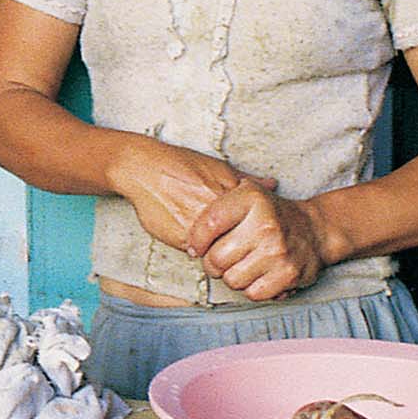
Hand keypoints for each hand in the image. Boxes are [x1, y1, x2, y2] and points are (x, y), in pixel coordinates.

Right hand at [110, 136, 271, 252]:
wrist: (144, 169)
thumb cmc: (179, 164)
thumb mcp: (217, 166)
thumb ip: (246, 179)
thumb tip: (273, 184)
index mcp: (233, 193)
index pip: (257, 224)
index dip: (254, 232)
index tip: (250, 234)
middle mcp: (219, 210)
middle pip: (243, 239)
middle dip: (242, 245)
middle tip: (236, 245)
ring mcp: (202, 226)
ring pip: (222, 250)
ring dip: (220, 252)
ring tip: (214, 245)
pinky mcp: (183, 238)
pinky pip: (200, 253)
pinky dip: (200, 252)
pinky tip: (196, 244)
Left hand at [183, 182, 331, 301]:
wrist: (314, 230)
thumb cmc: (270, 215)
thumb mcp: (244, 195)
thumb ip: (214, 209)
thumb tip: (190, 245)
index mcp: (251, 198)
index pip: (209, 224)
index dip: (197, 240)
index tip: (197, 246)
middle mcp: (265, 224)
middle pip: (216, 259)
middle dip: (214, 263)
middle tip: (223, 258)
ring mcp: (278, 251)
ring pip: (232, 280)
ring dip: (233, 277)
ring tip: (243, 264)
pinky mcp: (288, 274)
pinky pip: (252, 293)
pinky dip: (252, 288)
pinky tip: (259, 274)